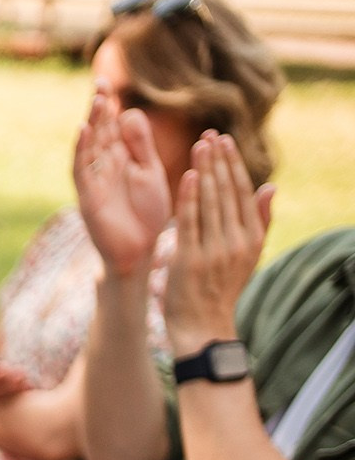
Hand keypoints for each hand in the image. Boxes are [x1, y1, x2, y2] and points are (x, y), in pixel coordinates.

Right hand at [74, 95, 173, 278]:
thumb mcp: (149, 171)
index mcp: (121, 158)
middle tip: (101, 83)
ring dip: (92, 123)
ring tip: (97, 100)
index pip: (112, 125)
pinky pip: (81, 169)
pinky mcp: (89, 196)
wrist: (140, 250)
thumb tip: (130, 112)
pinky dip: (81, 149)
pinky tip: (84, 130)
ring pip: (91, 146)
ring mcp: (95, 180)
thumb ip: (141, 145)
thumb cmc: (147, 213)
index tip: (107, 82)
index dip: (109, 105)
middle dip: (99, 107)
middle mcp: (104, 166)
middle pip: (100, 130)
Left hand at [165, 132, 274, 359]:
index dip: (233, 165)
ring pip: (210, 202)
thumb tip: (270, 187)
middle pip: (226, 192)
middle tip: (209, 134)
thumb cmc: (221, 288)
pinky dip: (190, 198)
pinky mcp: (190, 259)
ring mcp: (213, 250)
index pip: (242, 192)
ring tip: (199, 146)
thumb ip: (258, 221)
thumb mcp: (247, 256)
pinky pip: (190, 222)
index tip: (224, 142)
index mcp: (250, 238)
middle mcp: (235, 241)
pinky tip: (190, 175)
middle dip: (218, 161)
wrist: (202, 325)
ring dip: (205, 171)